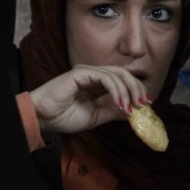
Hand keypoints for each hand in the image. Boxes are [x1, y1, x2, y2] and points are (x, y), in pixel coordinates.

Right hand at [29, 64, 150, 133]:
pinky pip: (105, 78)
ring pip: (116, 75)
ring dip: (127, 91)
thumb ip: (113, 111)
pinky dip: (116, 90)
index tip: (146, 104)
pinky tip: (120, 103)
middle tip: (143, 103)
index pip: (122, 81)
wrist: (43, 117)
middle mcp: (94, 75)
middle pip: (123, 74)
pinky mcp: (81, 73)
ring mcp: (88, 72)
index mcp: (97, 84)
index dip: (136, 90)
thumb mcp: (96, 117)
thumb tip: (133, 111)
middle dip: (136, 88)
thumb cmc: (64, 116)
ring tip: (131, 107)